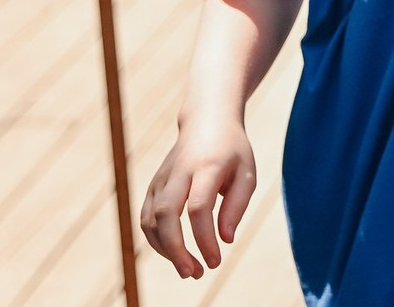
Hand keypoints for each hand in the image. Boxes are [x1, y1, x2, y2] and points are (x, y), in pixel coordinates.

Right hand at [141, 119, 257, 278]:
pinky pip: (147, 218)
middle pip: (166, 214)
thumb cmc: (232, 151)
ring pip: (151, 219)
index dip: (204, 239)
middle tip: (194, 273)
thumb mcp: (247, 172)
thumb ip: (237, 205)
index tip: (215, 261)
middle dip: (175, 250)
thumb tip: (225, 240)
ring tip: (189, 268)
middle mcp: (180, 171)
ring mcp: (162, 177)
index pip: (198, 207)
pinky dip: (157, 241)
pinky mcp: (154, 185)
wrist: (207, 119)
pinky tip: (176, 252)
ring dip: (165, 250)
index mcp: (207, 166)